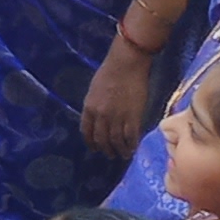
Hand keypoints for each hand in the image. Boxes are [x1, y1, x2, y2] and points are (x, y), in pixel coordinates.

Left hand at [80, 39, 155, 155]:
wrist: (126, 65)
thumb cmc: (110, 73)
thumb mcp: (94, 91)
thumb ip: (95, 106)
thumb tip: (99, 119)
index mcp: (89, 108)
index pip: (86, 131)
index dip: (91, 142)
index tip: (95, 148)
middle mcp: (100, 116)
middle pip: (101, 139)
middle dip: (106, 149)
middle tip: (111, 155)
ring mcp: (117, 117)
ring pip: (116, 141)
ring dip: (119, 150)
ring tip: (123, 155)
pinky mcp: (133, 117)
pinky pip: (130, 137)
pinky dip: (131, 145)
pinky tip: (133, 148)